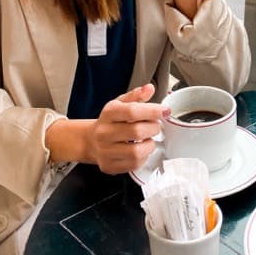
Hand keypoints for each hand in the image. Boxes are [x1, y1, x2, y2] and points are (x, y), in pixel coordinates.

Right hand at [45, 83, 169, 172]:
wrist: (91, 140)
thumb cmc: (110, 121)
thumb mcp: (120, 104)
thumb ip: (136, 96)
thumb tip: (149, 88)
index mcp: (109, 113)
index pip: (132, 111)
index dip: (152, 111)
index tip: (164, 111)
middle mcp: (104, 132)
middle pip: (136, 132)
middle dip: (153, 128)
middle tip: (155, 126)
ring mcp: (105, 151)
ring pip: (136, 152)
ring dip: (149, 145)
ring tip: (148, 139)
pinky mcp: (109, 166)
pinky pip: (133, 165)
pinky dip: (143, 157)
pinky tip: (141, 150)